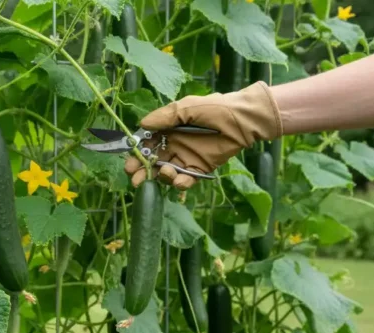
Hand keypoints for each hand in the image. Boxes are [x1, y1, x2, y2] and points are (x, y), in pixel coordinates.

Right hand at [125, 82, 282, 189]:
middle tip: (135, 179)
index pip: (146, 144)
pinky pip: (186, 179)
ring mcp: (186, 158)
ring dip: (161, 176)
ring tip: (166, 172)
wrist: (243, 119)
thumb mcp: (188, 107)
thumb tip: (142, 125)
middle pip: (152, 162)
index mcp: (167, 130)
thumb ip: (165, 117)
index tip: (130, 162)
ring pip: (166, 172)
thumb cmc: (215, 108)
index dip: (137, 154)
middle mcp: (173, 145)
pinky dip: (180, 183)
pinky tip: (180, 180)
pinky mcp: (200, 169)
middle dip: (142, 171)